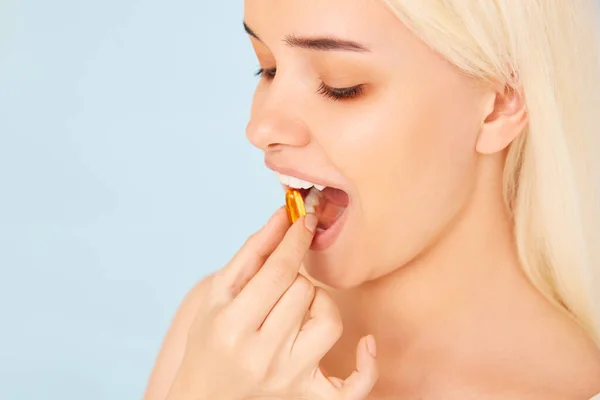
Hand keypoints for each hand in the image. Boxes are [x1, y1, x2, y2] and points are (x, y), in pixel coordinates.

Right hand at [166, 207, 377, 399]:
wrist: (205, 397)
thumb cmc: (211, 340)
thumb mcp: (219, 294)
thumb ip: (252, 253)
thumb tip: (283, 215)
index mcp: (232, 326)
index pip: (278, 271)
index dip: (296, 239)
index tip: (306, 220)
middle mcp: (262, 356)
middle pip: (303, 291)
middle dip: (294, 277)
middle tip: (279, 284)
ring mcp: (289, 380)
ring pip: (329, 321)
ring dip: (319, 304)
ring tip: (298, 310)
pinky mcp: (308, 399)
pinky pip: (354, 387)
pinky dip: (367, 366)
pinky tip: (366, 344)